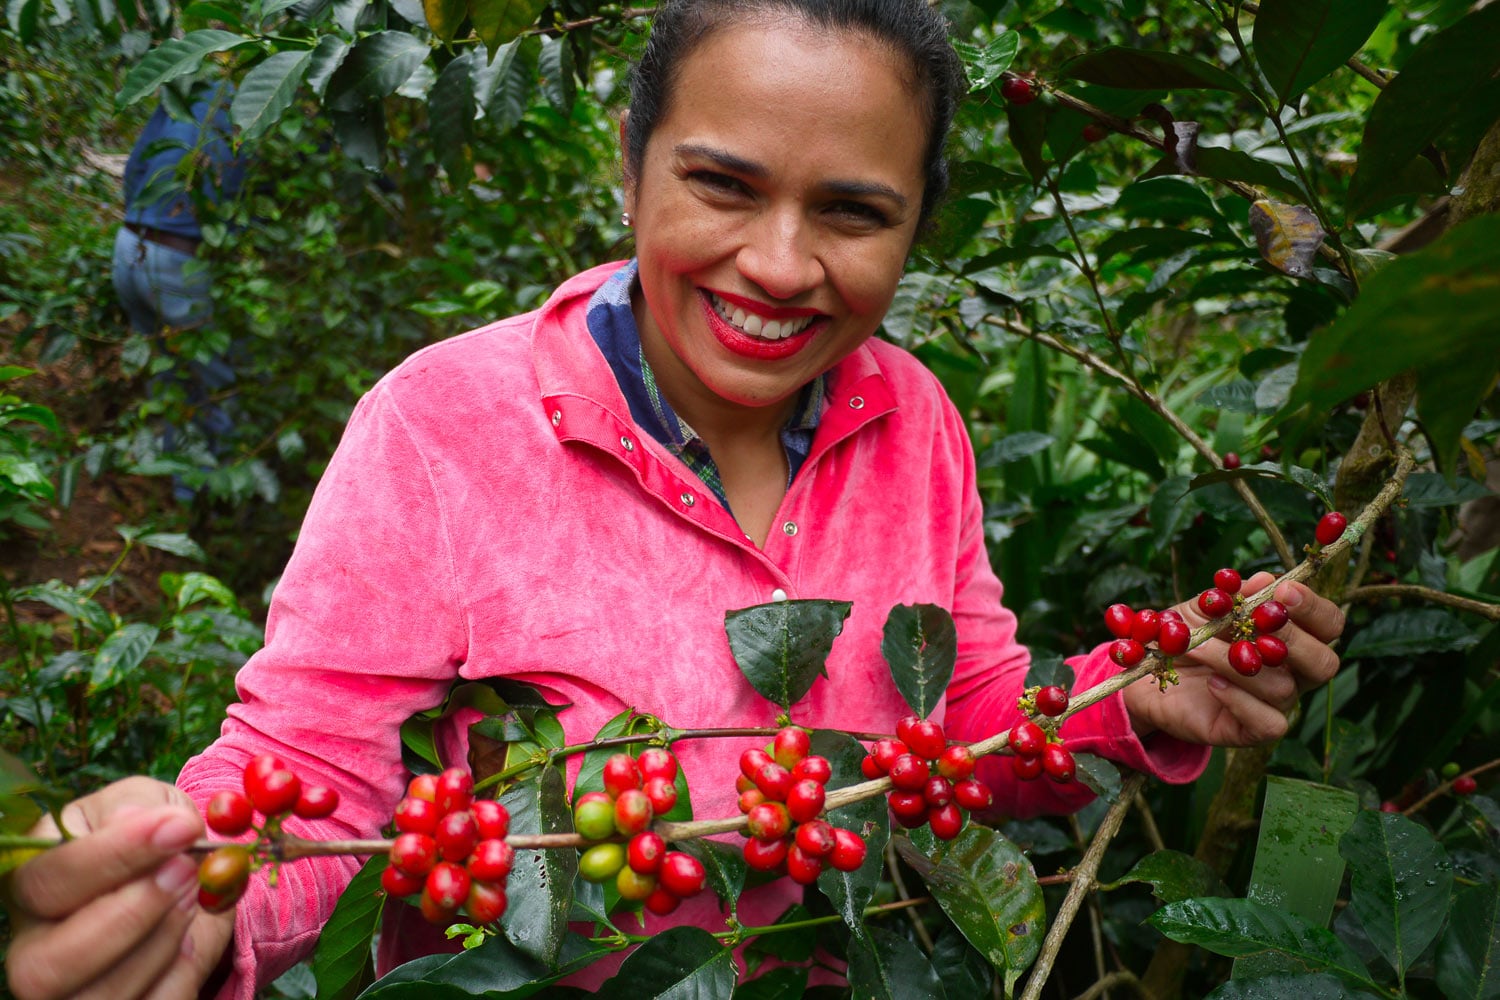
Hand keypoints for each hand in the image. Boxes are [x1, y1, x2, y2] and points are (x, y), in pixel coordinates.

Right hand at [3, 776, 234, 999]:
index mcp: (30, 882)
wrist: (194, 883)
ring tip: (194, 898)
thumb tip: (139, 820)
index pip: (48, 881)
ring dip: (161, 945)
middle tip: (187, 872)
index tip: (179, 829)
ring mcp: (68, 992)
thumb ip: (140, 806)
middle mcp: (34, 948)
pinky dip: (181, 978)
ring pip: (98, 998)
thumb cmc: (156, 840)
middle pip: (48, 964)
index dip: (116, 856)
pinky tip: (192, 943)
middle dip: (132, 916)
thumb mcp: (148, 804)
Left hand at [1122, 573, 1344, 746]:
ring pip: (1282, 688)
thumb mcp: (1201, 610)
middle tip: (1254, 620)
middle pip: (1323, 663)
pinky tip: (1214, 684)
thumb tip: (1264, 580)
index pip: (1328, 625)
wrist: (1148, 675)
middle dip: (1292, 638)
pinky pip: (1268, 724)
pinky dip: (1241, 701)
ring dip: (1238, 662)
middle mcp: (1292, 674)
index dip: (1314, 608)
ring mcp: (1274, 705)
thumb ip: (1230, 598)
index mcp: (1291, 638)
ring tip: (1200, 647)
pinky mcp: (1250, 731)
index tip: (1284, 590)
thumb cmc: (1185, 637)